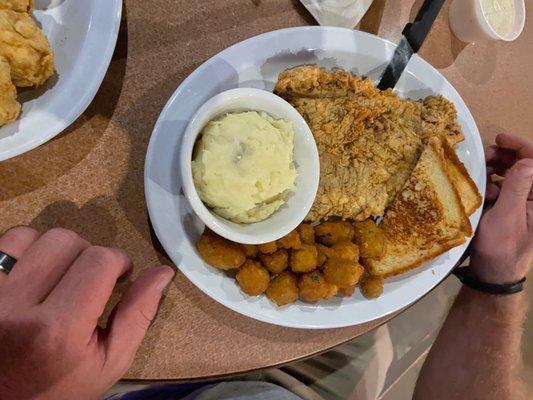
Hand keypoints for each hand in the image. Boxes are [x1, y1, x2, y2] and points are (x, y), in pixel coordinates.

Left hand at [0, 227, 174, 399]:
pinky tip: (34, 275)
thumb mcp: (110, 361)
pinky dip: (26, 251)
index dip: (119, 261)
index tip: (120, 275)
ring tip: (61, 277)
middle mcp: (17, 308)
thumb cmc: (61, 388)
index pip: (99, 260)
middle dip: (90, 255)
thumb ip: (139, 314)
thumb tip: (163, 272)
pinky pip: (6, 243)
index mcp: (58, 330)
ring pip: (34, 237)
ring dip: (57, 251)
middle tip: (91, 280)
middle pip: (67, 241)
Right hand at [470, 133, 532, 283]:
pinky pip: (505, 186)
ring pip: (514, 174)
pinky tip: (483, 189)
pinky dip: (493, 182)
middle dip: (506, 155)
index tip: (499, 139)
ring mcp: (524, 203)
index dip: (521, 146)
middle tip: (484, 156)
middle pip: (526, 165)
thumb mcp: (507, 217)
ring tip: (481, 171)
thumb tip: (527, 161)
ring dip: (497, 168)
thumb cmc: (501, 248)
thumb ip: (518, 188)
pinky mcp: (512, 209)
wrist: (492, 275)